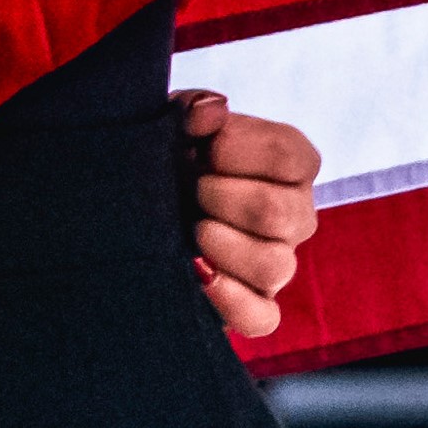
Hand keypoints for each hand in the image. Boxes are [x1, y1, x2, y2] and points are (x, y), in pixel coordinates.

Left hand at [179, 91, 321, 341]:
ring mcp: (277, 263)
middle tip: (193, 190)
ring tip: (192, 231)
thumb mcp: (174, 122)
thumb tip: (211, 112)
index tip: (201, 146)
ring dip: (224, 246)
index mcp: (288, 165)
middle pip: (282, 213)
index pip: (292, 156)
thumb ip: (193, 109)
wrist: (133, 201)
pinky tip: (198, 275)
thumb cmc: (167, 156)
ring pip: (275, 266)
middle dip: (224, 198)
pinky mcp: (254, 306)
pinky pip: (263, 318)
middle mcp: (294, 215)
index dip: (240, 149)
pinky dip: (230, 300)